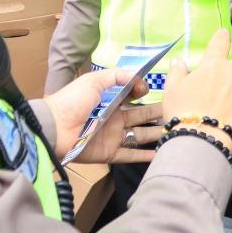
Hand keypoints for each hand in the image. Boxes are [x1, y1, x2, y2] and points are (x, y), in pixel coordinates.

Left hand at [44, 69, 164, 163]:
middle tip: (178, 113)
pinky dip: (144, 156)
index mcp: (110, 101)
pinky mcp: (108, 153)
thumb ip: (118, 76)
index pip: (133, 98)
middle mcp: (114, 119)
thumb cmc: (72, 101)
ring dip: (156, 134)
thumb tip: (141, 82)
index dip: (145, 95)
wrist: (53, 127)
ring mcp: (112, 137)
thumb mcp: (94, 80)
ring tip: (175, 132)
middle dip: (158, 114)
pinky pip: (129, 155)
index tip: (154, 92)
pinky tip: (160, 154)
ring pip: (140, 135)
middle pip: (142, 116)